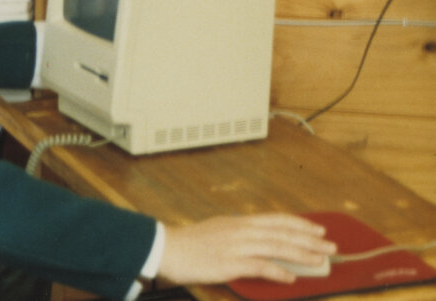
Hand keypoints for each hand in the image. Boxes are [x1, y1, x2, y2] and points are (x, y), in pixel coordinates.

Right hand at [158, 214, 335, 284]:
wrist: (167, 248)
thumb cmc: (190, 243)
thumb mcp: (218, 231)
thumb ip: (239, 235)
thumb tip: (258, 242)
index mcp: (239, 222)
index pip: (277, 220)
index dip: (300, 224)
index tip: (318, 229)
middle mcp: (241, 230)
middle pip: (282, 233)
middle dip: (309, 240)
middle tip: (331, 247)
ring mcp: (236, 245)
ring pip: (276, 247)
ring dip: (300, 254)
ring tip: (319, 260)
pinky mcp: (229, 262)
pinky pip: (259, 266)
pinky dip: (277, 271)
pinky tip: (290, 278)